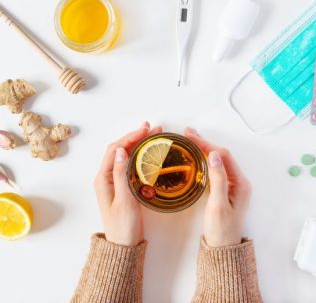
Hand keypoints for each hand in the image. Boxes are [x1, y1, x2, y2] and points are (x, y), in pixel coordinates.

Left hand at [94, 122, 161, 245]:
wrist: (123, 245)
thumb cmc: (123, 225)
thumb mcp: (124, 200)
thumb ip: (121, 175)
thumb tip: (123, 151)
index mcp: (103, 178)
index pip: (115, 150)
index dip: (130, 137)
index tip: (145, 130)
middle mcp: (106, 177)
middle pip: (120, 150)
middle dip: (135, 137)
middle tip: (153, 129)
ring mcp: (114, 182)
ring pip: (125, 156)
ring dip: (138, 145)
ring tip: (153, 136)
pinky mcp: (123, 186)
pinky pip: (130, 166)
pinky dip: (139, 156)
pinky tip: (148, 153)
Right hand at [184, 128, 250, 246]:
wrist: (222, 249)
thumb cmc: (221, 230)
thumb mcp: (218, 205)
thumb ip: (217, 179)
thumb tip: (214, 155)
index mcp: (240, 183)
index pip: (223, 156)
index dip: (207, 144)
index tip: (191, 137)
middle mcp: (238, 182)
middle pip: (221, 156)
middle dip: (205, 143)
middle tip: (187, 133)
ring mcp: (232, 186)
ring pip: (217, 162)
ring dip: (204, 150)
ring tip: (190, 140)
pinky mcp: (224, 191)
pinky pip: (215, 171)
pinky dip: (204, 162)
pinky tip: (195, 158)